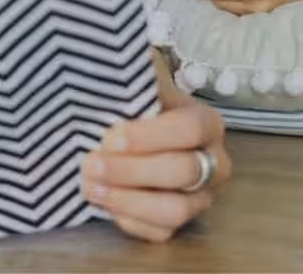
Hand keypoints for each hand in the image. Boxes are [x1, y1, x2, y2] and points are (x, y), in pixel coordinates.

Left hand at [82, 82, 231, 241]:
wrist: (118, 128)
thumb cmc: (131, 103)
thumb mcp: (136, 77)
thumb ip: (133, 74)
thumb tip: (117, 69)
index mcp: (206, 123)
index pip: (190, 130)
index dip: (150, 136)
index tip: (111, 136)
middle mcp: (212, 163)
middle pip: (183, 172)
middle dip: (132, 170)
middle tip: (91, 163)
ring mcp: (198, 198)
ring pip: (175, 211)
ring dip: (128, 200)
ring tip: (91, 186)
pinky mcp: (176, 223)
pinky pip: (158, 232)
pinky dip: (127, 219)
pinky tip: (102, 200)